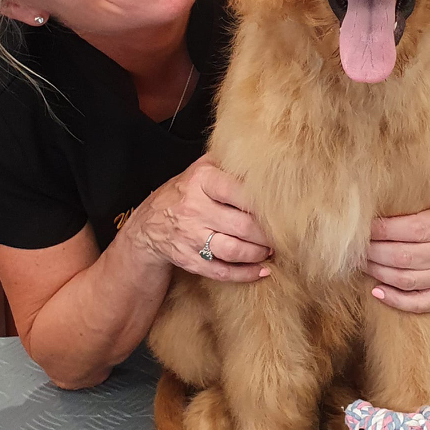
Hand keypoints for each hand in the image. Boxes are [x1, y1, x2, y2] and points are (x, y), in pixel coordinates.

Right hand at [131, 155, 272, 282]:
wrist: (148, 225)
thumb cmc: (184, 193)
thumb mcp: (198, 170)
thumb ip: (226, 163)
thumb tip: (264, 155)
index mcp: (201, 180)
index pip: (239, 191)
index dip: (264, 204)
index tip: (282, 209)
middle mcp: (195, 208)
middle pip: (243, 225)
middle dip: (267, 234)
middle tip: (281, 235)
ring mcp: (191, 236)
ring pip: (234, 250)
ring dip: (258, 254)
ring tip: (269, 250)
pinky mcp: (189, 259)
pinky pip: (222, 271)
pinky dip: (245, 274)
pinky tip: (260, 271)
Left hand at [366, 191, 429, 313]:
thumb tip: (395, 177)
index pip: (410, 229)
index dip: (383, 230)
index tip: (365, 227)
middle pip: (403, 256)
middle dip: (374, 252)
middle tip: (357, 247)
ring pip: (406, 279)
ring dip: (378, 273)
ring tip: (362, 264)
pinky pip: (421, 302)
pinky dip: (397, 301)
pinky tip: (378, 292)